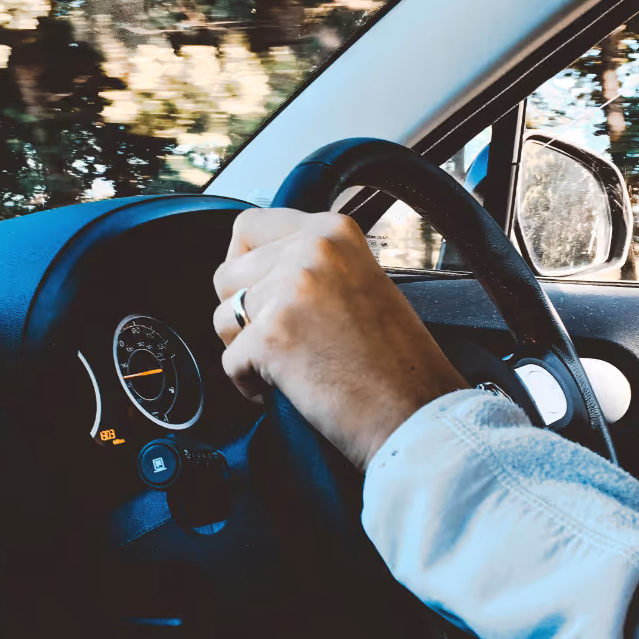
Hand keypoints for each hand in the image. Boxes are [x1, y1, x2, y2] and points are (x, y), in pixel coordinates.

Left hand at [213, 209, 466, 470]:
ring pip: (223, 316)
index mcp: (333, 231)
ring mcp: (288, 292)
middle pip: (226, 274)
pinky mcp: (270, 337)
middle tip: (279, 339)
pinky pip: (229, 361)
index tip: (256, 290)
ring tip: (286, 365)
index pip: (249, 225)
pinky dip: (249, 383)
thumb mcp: (360, 281)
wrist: (416, 414)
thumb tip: (256, 267)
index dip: (242, 262)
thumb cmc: (396, 361)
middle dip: (242, 311)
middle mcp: (309, 251)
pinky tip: (288, 388)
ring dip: (243, 347)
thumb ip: (311, 264)